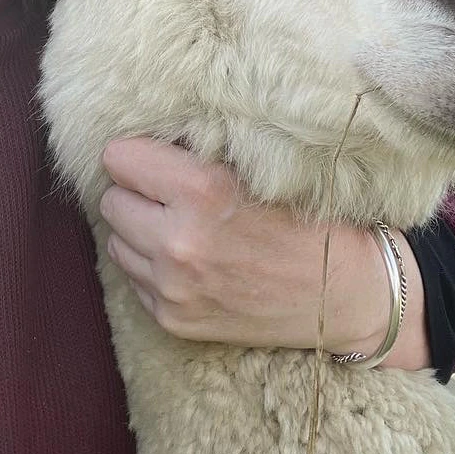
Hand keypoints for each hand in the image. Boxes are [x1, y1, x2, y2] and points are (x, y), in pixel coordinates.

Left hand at [100, 137, 429, 368]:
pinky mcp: (173, 320)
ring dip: (139, 229)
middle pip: (112, 200)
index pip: (119, 158)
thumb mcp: (258, 166)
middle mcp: (178, 242)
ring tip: (178, 225)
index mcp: (201, 190)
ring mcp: (172, 288)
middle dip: (136, 191)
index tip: (156, 156)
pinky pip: (135, 278)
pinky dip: (151, 266)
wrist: (342, 294)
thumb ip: (200, 151)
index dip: (138, 154)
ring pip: (116, 241)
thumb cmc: (307, 218)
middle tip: (168, 191)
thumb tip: (148, 133)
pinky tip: (189, 259)